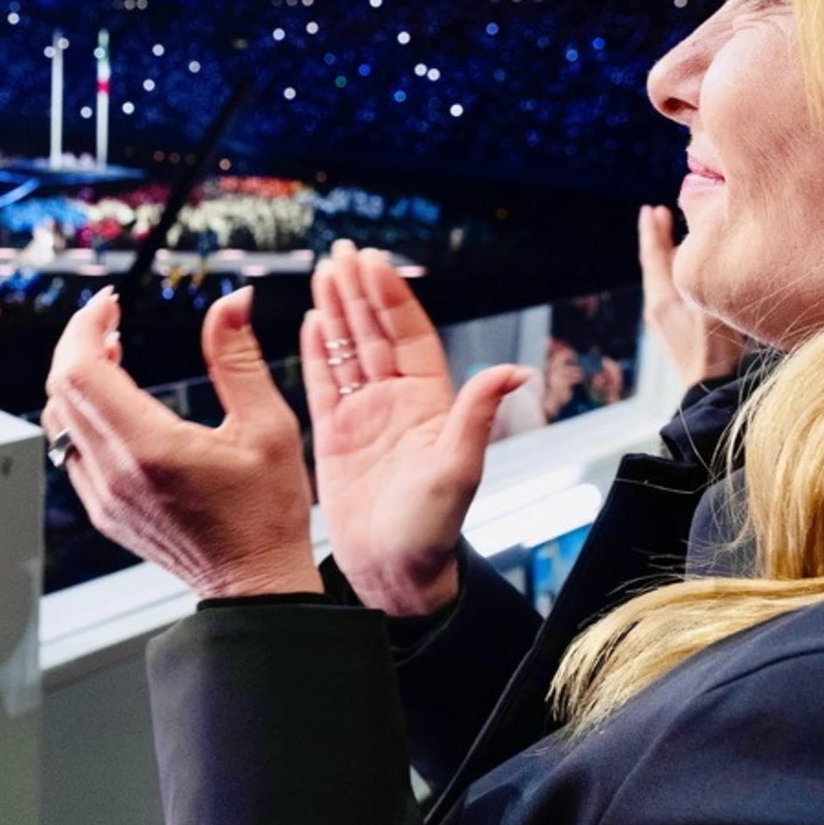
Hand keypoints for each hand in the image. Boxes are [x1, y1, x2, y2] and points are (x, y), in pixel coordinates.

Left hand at [44, 285, 321, 598]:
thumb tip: (233, 301)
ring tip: (114, 350)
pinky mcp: (104, 511)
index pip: (81, 372)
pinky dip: (82, 413)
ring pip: (59, 420)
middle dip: (79, 342)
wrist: (254, 588)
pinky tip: (117, 399)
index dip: (86, 327)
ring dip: (77, 377)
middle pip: (61, 390)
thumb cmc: (269, 514)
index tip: (111, 303)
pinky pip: (70, 449)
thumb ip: (239, 358)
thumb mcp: (270, 427)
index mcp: (149, 450)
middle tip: (111, 317)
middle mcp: (114, 475)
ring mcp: (103, 497)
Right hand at [306, 241, 533, 616]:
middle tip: (342, 251)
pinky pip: (322, 384)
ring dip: (336, 311)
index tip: (375, 262)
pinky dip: (315, 351)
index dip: (391, 297)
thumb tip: (513, 371)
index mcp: (429, 403)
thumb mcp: (459, 470)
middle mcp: (396, 403)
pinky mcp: (332, 437)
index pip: (409, 336)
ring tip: (323, 272)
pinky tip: (309, 321)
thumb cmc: (432, 531)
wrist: (393, 574)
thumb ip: (477, 416)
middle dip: (359, 290)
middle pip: (374, 333)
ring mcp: (363, 418)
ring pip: (347, 351)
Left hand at [638, 205, 744, 388]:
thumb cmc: (716, 353)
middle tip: (658, 213)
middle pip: (655, 264)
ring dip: (669, 254)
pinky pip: (672, 290)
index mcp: (661, 300)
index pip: (654, 257)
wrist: (711, 391)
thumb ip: (703, 281)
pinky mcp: (675, 329)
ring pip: (664, 277)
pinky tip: (688, 270)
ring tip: (674, 235)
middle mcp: (657, 307)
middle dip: (658, 238)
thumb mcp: (712, 311)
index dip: (653, 232)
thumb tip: (698, 252)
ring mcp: (664, 319)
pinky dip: (677, 272)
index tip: (650, 209)